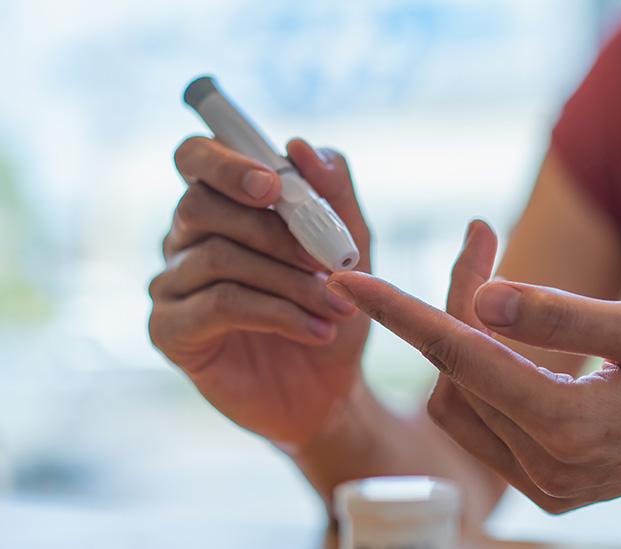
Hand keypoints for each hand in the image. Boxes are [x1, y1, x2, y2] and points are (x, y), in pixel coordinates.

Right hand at [149, 137, 371, 446]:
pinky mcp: (170, 331)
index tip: (275, 185)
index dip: (228, 162)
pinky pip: (218, 306)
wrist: (330, 389)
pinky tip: (317, 332)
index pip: (196, 157)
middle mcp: (186, 238)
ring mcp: (172, 284)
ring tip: (339, 307)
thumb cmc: (333, 308)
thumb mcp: (351, 247)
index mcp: (223, 205)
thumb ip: (332, 192)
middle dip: (276, 232)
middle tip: (328, 262)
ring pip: (218, 257)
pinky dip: (277, 314)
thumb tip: (298, 145)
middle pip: (201, 205)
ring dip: (289, 281)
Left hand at [327, 226, 620, 511]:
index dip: (402, 313)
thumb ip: (562, 315)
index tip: (351, 279)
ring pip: (463, 403)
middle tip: (480, 241)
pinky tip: (508, 339)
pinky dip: (482, 376)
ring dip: (464, 342)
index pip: (462, 358)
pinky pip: (485, 425)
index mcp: (570, 426)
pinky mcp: (549, 485)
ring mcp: (546, 485)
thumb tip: (481, 297)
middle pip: (461, 373)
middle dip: (454, 303)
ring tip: (497, 285)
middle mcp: (548, 467)